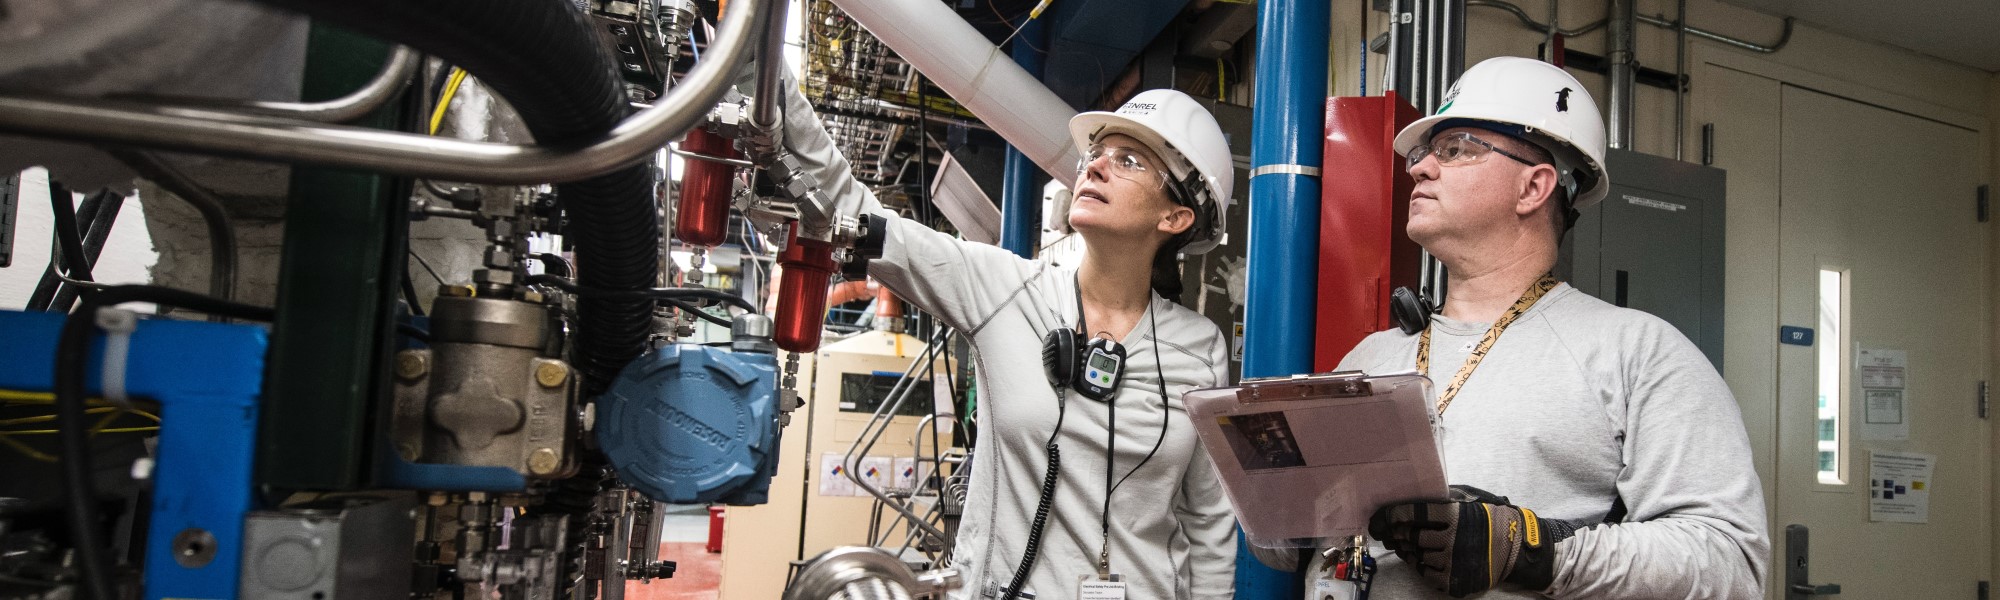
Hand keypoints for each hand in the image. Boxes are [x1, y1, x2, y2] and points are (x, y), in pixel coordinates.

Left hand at [1367, 485, 1572, 596]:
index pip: (1412, 513)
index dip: (1391, 515)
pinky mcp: (1455, 581)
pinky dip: (1418, 565)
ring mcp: (1454, 562)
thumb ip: (1442, 499)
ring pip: (1416, 556)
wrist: (1516, 548)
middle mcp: (1453, 539)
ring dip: (1406, 549)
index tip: (1380, 516)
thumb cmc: (1488, 519)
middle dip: (1395, 533)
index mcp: (1455, 515)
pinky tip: (1418, 558)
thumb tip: (1409, 498)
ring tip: (1403, 544)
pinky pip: (1425, 573)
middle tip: (1387, 532)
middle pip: (1410, 536)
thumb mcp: (1469, 500)